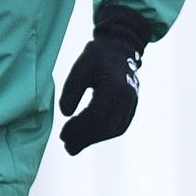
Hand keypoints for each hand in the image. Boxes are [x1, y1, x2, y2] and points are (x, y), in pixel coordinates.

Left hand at [56, 12, 155, 155]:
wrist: (121, 49)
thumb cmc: (98, 57)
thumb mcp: (80, 67)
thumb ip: (71, 90)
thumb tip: (66, 114)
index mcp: (115, 88)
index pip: (96, 114)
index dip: (79, 127)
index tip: (63, 133)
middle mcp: (127, 99)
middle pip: (105, 127)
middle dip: (85, 139)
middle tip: (67, 147)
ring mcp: (132, 104)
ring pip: (113, 130)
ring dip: (93, 140)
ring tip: (74, 145)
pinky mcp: (132, 107)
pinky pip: (119, 127)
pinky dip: (104, 135)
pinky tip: (89, 137)